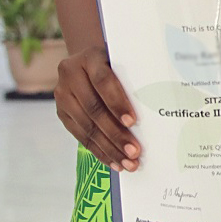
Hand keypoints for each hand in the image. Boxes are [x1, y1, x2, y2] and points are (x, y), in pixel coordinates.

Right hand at [54, 45, 139, 170]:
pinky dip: (99, 151)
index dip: (117, 102)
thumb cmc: (116, 64)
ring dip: (109, 148)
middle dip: (115, 134)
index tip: (132, 122)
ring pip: (86, 126)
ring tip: (128, 163)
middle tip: (135, 151)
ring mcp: (62, 95)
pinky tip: (114, 162)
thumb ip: (133, 79)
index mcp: (90, 58)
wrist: (88, 61)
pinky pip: (80, 136)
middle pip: (93, 109)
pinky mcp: (61, 112)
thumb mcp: (123, 63)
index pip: (103, 81)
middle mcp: (71, 75)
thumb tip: (159, 107)